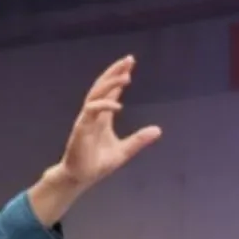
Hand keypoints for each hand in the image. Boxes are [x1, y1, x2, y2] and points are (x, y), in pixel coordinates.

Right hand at [30, 57, 162, 223]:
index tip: (130, 64)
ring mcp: (86, 119)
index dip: (119, 77)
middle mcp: (94, 114)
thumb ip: (139, 140)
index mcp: (103, 116)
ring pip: (96, 93)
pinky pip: (91, 110)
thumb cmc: (97, 164)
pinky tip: (117, 104)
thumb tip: (158, 130)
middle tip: (129, 60)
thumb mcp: (124, 151)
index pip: (111, 91)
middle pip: (103, 86)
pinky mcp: (81, 127)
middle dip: (115, 72)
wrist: (80, 178)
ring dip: (110, 83)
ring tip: (125, 76)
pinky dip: (104, 105)